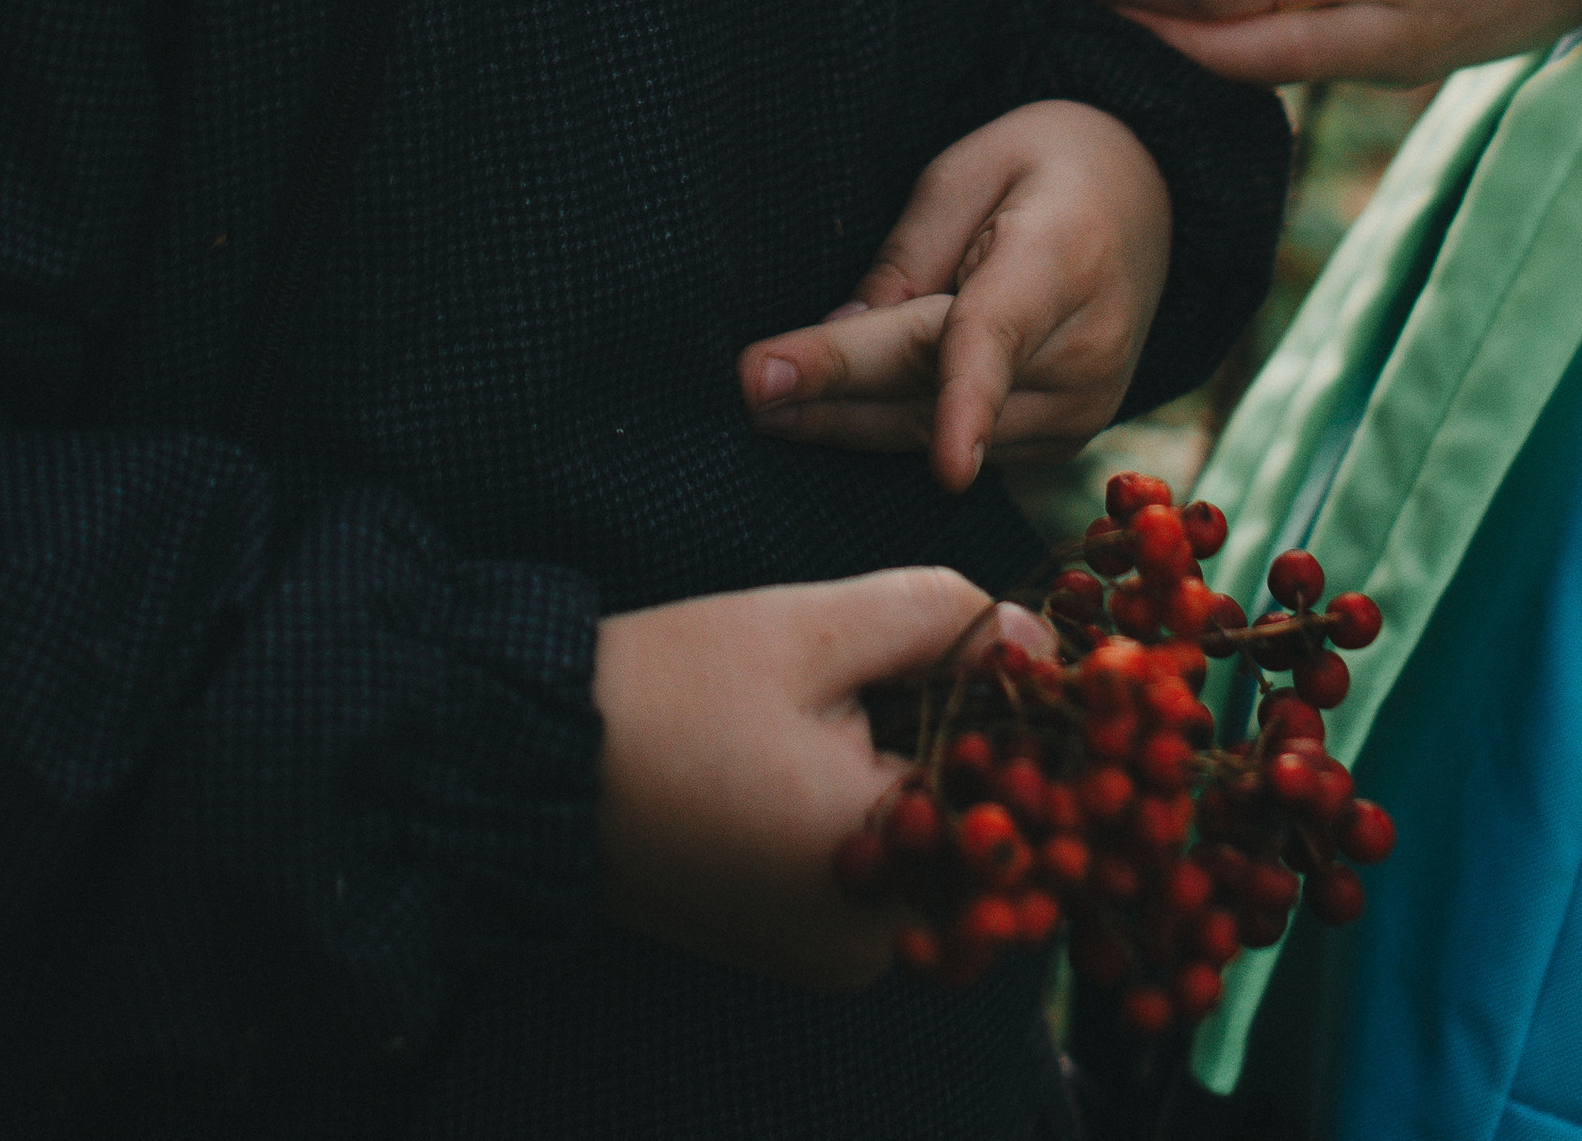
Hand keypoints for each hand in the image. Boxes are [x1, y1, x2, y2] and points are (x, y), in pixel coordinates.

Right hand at [593, 570, 1047, 986]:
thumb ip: (940, 619)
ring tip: (837, 710)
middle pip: (979, 830)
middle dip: (966, 742)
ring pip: (933, 855)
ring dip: (920, 776)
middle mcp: (871, 943)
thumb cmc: (672, 687)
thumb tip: (1040, 637)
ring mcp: (837, 962)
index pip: (1016, 786)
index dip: (1021, 706)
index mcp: (880, 862)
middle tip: (895, 669)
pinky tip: (814, 756)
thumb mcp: (810, 627)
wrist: (541, 763)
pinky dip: (877, 816)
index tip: (1005, 647)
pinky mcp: (803, 954)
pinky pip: (883, 880)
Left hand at [735, 103, 1172, 490]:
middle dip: (837, 393)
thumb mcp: (970, 168)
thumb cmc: (1046, 164)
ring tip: (762, 403)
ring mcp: (1082, 408)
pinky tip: (826, 416)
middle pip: (940, 390)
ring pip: (941, 431)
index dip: (967, 403)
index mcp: (1061, 264)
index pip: (1001, 340)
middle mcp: (1084, 353)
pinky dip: (896, 430)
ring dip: (849, 421)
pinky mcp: (1066, 440)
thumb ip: (910, 253)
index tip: (948, 464)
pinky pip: (964, 446)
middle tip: (747, 387)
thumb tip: (845, 329)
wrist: (1146, 198)